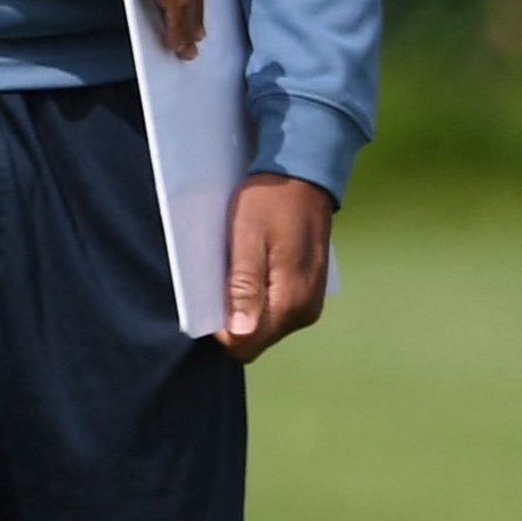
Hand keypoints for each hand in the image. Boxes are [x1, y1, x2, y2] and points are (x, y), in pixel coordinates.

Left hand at [222, 173, 332, 360]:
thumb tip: (239, 333)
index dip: (221, 328)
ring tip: (238, 270)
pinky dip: (259, 300)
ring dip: (245, 308)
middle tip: (223, 277)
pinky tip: (253, 271)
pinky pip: (276, 313)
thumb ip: (244, 286)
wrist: (304, 176)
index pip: (246, 344)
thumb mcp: (248, 237)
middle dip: (233, 317)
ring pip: (265, 328)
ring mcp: (310, 306)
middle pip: (255, 339)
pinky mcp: (310, 295)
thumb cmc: (271, 201)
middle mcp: (305, 312)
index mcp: (291, 301)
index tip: (211, 295)